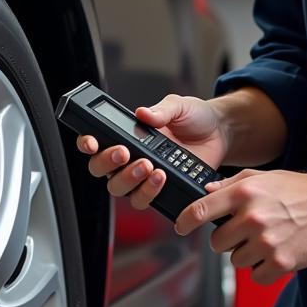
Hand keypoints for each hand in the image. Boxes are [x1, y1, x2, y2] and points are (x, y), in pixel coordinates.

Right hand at [76, 94, 227, 209]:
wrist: (219, 133)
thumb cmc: (194, 117)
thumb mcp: (179, 106)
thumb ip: (161, 110)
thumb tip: (143, 113)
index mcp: (126, 134)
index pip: (96, 142)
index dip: (87, 143)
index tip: (92, 142)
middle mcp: (129, 158)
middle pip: (101, 170)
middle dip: (108, 163)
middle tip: (125, 153)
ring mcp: (142, 177)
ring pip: (120, 189)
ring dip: (130, 180)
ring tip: (151, 167)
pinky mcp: (159, 191)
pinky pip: (144, 201)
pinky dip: (150, 192)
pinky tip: (163, 178)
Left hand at [175, 168, 306, 283]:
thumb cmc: (301, 190)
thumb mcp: (264, 178)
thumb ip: (232, 184)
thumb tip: (206, 192)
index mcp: (244, 193)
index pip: (200, 210)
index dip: (184, 221)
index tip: (180, 226)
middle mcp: (252, 217)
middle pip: (216, 243)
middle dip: (227, 240)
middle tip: (247, 232)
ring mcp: (266, 242)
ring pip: (236, 261)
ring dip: (247, 255)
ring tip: (268, 240)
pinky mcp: (281, 262)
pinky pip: (256, 276)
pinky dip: (264, 269)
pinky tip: (277, 253)